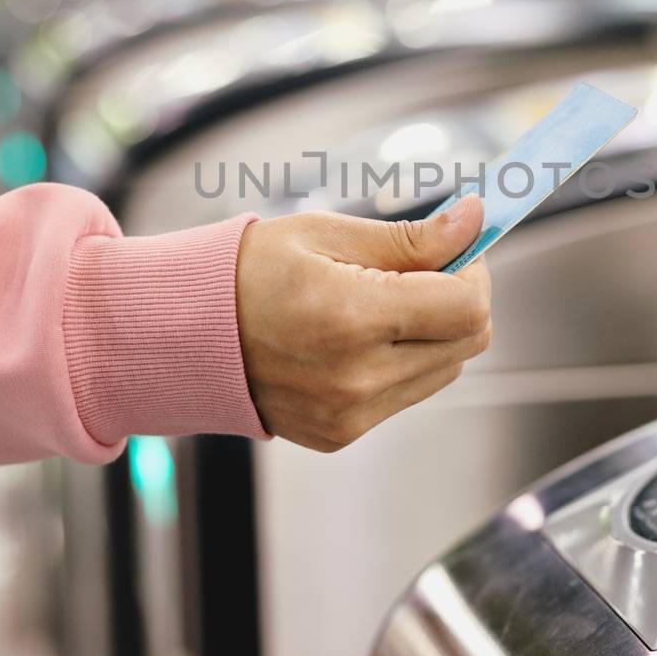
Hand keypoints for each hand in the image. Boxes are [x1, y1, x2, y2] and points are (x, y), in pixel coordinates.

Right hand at [236, 196, 490, 451]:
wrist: (181, 333)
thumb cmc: (248, 272)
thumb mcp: (327, 233)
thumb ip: (410, 238)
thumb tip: (475, 221)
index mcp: (353, 318)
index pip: (467, 307)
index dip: (474, 271)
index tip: (456, 248)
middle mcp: (357, 377)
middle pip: (468, 342)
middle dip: (459, 298)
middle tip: (423, 268)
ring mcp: (349, 414)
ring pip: (444, 369)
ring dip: (434, 332)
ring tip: (383, 301)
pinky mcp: (341, 434)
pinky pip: (407, 394)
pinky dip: (402, 361)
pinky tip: (359, 336)